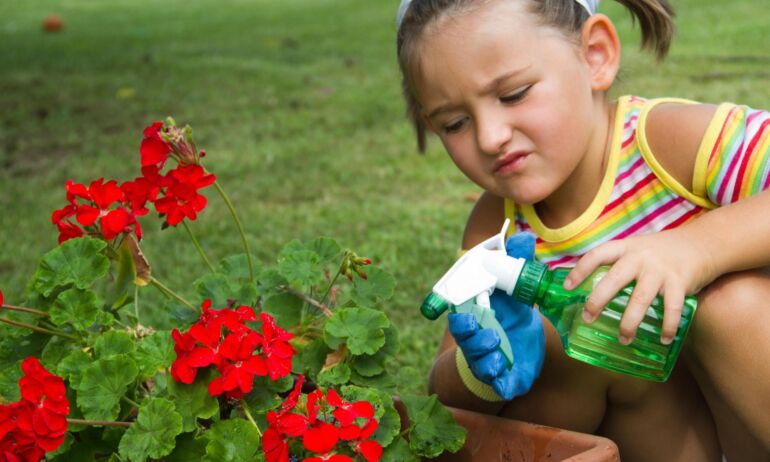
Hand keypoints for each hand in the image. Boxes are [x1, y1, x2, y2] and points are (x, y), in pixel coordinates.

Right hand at [448, 232, 545, 399]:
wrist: (517, 354)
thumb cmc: (509, 317)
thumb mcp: (515, 292)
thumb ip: (518, 265)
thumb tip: (522, 237)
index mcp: (475, 318)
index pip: (460, 318)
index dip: (459, 319)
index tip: (463, 317)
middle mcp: (476, 341)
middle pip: (466, 341)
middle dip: (471, 337)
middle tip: (484, 330)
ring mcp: (486, 362)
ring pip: (480, 363)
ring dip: (486, 356)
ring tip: (497, 347)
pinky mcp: (502, 380)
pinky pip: (497, 383)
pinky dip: (499, 379)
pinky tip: (505, 369)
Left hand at [564, 228, 716, 344]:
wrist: (702, 243)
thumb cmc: (661, 251)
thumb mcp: (636, 248)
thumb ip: (618, 263)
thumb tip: (592, 286)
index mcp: (626, 247)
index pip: (597, 255)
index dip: (580, 270)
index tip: (566, 287)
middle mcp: (640, 257)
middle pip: (614, 279)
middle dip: (597, 300)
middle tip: (588, 318)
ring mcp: (660, 270)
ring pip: (640, 299)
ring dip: (630, 322)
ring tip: (623, 339)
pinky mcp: (680, 282)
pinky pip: (671, 309)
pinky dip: (667, 326)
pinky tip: (663, 339)